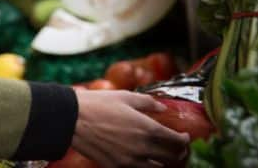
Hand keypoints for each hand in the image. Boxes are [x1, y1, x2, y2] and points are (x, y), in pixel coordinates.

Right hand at [71, 89, 189, 166]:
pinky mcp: (117, 167)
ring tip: (160, 154)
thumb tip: (163, 108)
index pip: (177, 141)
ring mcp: (130, 160)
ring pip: (157, 167)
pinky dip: (144, 165)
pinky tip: (141, 158)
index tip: (184, 136)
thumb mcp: (125, 96)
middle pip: (171, 157)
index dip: (184, 140)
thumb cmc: (98, 104)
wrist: (73, 120)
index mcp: (148, 129)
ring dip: (162, 161)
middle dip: (178, 152)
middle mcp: (143, 148)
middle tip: (176, 147)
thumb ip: (148, 103)